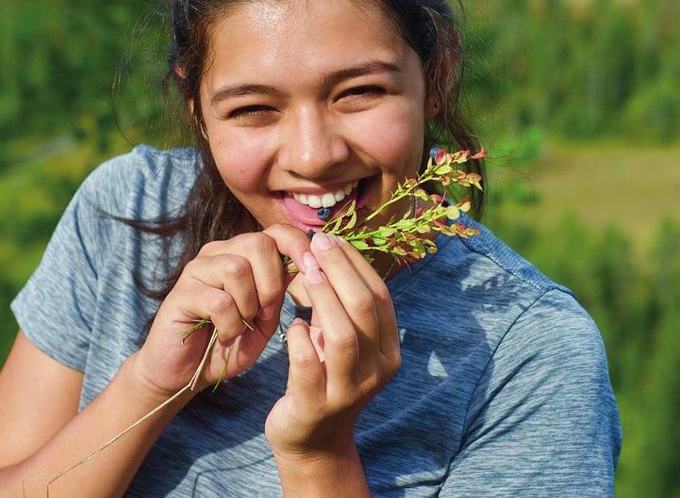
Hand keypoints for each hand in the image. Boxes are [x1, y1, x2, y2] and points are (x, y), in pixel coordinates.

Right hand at [131, 225, 310, 396]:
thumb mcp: (266, 316)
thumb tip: (310, 265)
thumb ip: (282, 290)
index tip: (313, 271)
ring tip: (242, 325)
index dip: (298, 247)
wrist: (187, 372)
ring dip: (248, 305)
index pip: (276, 232)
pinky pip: (218, 301)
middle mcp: (219, 253)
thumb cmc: (230, 341)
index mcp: (243, 254)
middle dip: (272, 283)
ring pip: (237, 268)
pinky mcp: (180, 293)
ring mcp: (197, 270)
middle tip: (265, 314)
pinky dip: (230, 325)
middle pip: (258, 243)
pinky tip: (225, 336)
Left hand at [265, 231, 401, 458]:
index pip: (380, 296)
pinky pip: (309, 365)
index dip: (356, 263)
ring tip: (303, 273)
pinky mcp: (316, 406)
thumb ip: (342, 305)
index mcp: (388, 351)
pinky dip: (299, 339)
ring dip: (322, 296)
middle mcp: (376, 371)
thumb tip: (327, 249)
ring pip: (342, 335)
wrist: (312, 441)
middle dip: (339, 270)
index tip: (331, 239)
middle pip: (364, 308)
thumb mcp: (343, 341)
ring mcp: (348, 391)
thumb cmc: (326, 377)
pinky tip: (291, 325)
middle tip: (316, 244)